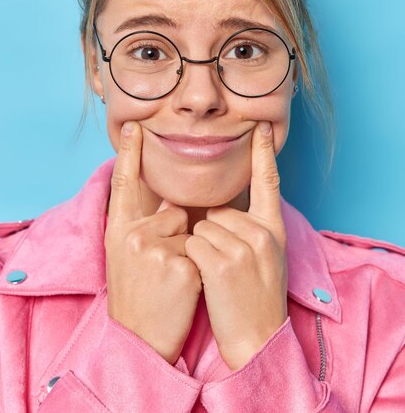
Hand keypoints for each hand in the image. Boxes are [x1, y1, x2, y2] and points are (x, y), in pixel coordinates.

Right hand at [105, 121, 202, 364]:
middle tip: (162, 268)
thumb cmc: (136, 295)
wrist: (138, 341)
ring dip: (191, 253)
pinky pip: (203, 252)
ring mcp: (155, 250)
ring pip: (192, 232)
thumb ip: (142, 225)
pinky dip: (200, 269)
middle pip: (175, 212)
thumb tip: (170, 202)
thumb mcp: (125, 256)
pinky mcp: (180, 267)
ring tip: (171, 281)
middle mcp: (132, 235)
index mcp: (118, 229)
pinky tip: (182, 290)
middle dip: (179, 235)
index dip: (130, 153)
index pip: (124, 183)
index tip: (135, 125)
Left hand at [184, 121, 287, 370]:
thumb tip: (220, 207)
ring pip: (201, 227)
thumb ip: (250, 228)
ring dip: (200, 247)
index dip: (263, 152)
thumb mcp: (267, 257)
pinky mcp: (221, 263)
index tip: (260, 125)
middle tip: (224, 264)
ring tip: (218, 275)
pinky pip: (192, 243)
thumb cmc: (256, 298)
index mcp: (274, 229)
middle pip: (217, 210)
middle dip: (211, 232)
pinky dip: (192, 259)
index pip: (268, 182)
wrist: (257, 340)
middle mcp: (261, 233)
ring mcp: (243, 248)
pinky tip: (207, 280)